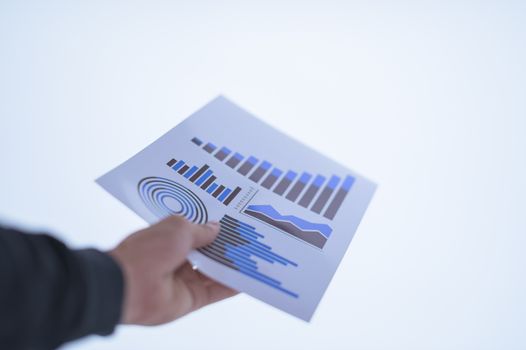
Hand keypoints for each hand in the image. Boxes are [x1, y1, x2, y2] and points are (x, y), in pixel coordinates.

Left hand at [109, 216, 237, 324]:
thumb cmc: (147, 251)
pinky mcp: (192, 299)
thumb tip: (216, 228)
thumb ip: (201, 230)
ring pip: (215, 272)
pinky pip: (216, 291)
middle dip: (225, 246)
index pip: (195, 231)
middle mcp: (177, 259)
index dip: (212, 227)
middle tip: (248, 237)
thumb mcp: (178, 228)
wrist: (130, 285)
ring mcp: (185, 280)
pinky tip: (247, 278)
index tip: (232, 222)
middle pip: (208, 252)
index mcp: (169, 238)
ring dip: (232, 264)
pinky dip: (231, 286)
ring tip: (253, 254)